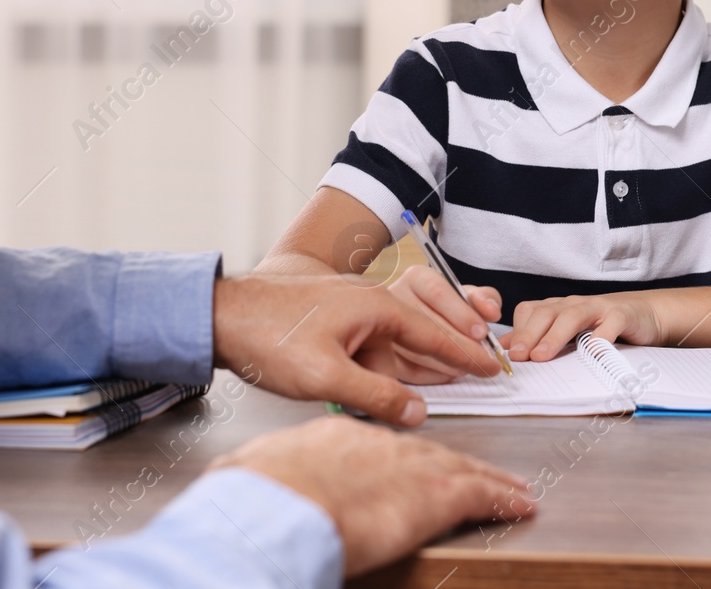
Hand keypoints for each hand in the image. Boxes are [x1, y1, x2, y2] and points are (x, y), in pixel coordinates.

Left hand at [212, 273, 498, 424]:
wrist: (218, 315)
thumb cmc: (268, 338)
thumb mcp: (326, 378)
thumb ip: (377, 397)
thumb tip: (418, 412)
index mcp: (376, 306)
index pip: (434, 333)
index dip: (465, 353)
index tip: (492, 365)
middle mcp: (368, 299)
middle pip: (421, 330)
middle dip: (447, 348)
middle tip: (479, 365)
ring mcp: (349, 305)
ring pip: (392, 339)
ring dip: (405, 362)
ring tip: (416, 380)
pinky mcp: (331, 316)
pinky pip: (370, 340)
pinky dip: (380, 360)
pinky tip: (371, 381)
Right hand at [212, 417, 535, 576]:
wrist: (277, 507)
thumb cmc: (256, 499)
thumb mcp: (253, 474)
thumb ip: (264, 475)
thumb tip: (250, 483)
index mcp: (337, 437)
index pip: (380, 444)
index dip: (400, 459)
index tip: (407, 469)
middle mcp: (380, 444)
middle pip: (428, 451)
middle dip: (455, 463)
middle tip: (480, 471)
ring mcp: (410, 466)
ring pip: (461, 468)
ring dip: (488, 479)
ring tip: (510, 488)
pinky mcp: (435, 495)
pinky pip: (480, 493)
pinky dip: (502, 498)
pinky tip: (520, 503)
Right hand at [386, 266, 503, 382]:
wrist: (424, 319)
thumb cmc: (451, 308)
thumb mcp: (469, 296)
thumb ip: (485, 299)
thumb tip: (491, 311)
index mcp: (417, 278)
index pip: (438, 293)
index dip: (462, 314)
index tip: (482, 333)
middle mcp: (395, 297)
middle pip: (428, 323)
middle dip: (461, 346)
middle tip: (485, 361)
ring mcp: (381, 326)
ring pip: (417, 350)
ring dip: (449, 364)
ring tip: (470, 368)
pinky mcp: (377, 353)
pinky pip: (406, 369)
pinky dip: (433, 376)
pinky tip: (451, 374)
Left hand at [505, 293, 663, 361]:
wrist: (645, 314)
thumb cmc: (602, 325)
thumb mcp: (569, 331)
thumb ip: (539, 336)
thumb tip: (507, 346)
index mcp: (559, 308)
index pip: (530, 312)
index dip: (517, 331)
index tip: (507, 354)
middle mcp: (575, 304)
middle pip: (546, 313)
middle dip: (529, 334)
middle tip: (519, 357)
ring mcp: (599, 308)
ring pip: (573, 316)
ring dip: (555, 336)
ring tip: (542, 356)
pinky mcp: (622, 315)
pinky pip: (610, 324)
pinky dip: (600, 337)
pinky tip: (593, 352)